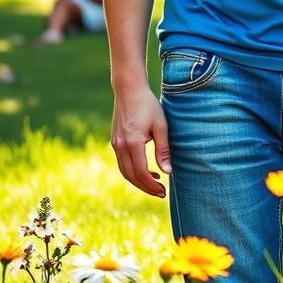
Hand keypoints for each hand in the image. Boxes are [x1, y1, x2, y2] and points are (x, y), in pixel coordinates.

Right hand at [111, 83, 170, 197]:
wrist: (129, 89)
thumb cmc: (148, 105)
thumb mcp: (161, 125)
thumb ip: (163, 149)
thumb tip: (168, 172)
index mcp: (133, 143)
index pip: (141, 172)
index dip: (152, 185)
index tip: (163, 191)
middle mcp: (120, 146)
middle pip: (131, 176)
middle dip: (146, 187)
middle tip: (161, 192)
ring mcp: (115, 144)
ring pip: (125, 172)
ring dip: (139, 181)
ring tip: (155, 183)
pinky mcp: (115, 141)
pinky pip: (122, 163)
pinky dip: (133, 171)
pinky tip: (146, 169)